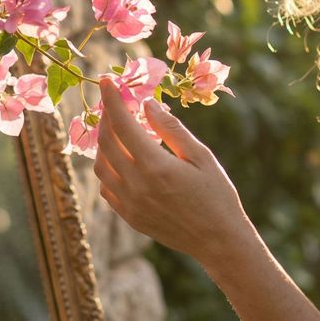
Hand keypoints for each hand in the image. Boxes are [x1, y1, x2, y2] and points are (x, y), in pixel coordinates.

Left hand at [93, 78, 250, 264]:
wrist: (219, 240)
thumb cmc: (217, 194)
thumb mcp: (201, 156)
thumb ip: (170, 129)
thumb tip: (146, 103)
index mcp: (155, 166)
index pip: (122, 124)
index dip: (112, 99)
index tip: (107, 80)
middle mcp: (136, 185)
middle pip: (106, 142)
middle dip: (106, 116)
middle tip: (114, 100)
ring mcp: (129, 204)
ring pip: (100, 165)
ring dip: (104, 142)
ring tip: (118, 128)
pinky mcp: (129, 217)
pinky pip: (106, 187)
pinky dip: (107, 167)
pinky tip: (122, 158)